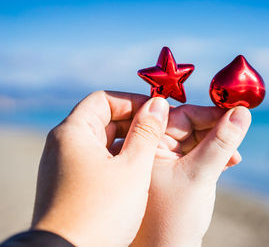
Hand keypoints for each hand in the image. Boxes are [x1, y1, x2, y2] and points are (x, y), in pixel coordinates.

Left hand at [31, 91, 169, 246]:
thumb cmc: (101, 211)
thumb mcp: (134, 168)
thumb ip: (148, 132)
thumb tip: (158, 103)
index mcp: (73, 132)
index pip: (104, 99)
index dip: (133, 101)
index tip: (158, 111)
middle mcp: (64, 144)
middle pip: (103, 118)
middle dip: (135, 122)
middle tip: (162, 131)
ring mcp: (65, 165)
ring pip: (102, 141)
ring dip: (129, 142)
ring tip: (156, 151)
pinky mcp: (70, 183)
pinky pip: (97, 159)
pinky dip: (118, 159)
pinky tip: (139, 171)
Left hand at [131, 105, 250, 246]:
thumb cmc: (169, 222)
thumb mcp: (197, 174)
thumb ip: (220, 141)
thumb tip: (241, 112)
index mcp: (137, 144)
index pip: (171, 112)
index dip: (205, 111)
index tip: (233, 113)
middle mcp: (140, 149)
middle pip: (181, 124)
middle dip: (211, 130)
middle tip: (236, 137)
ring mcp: (152, 163)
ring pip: (188, 140)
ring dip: (213, 145)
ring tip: (234, 158)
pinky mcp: (165, 176)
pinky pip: (188, 155)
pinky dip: (207, 157)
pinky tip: (226, 164)